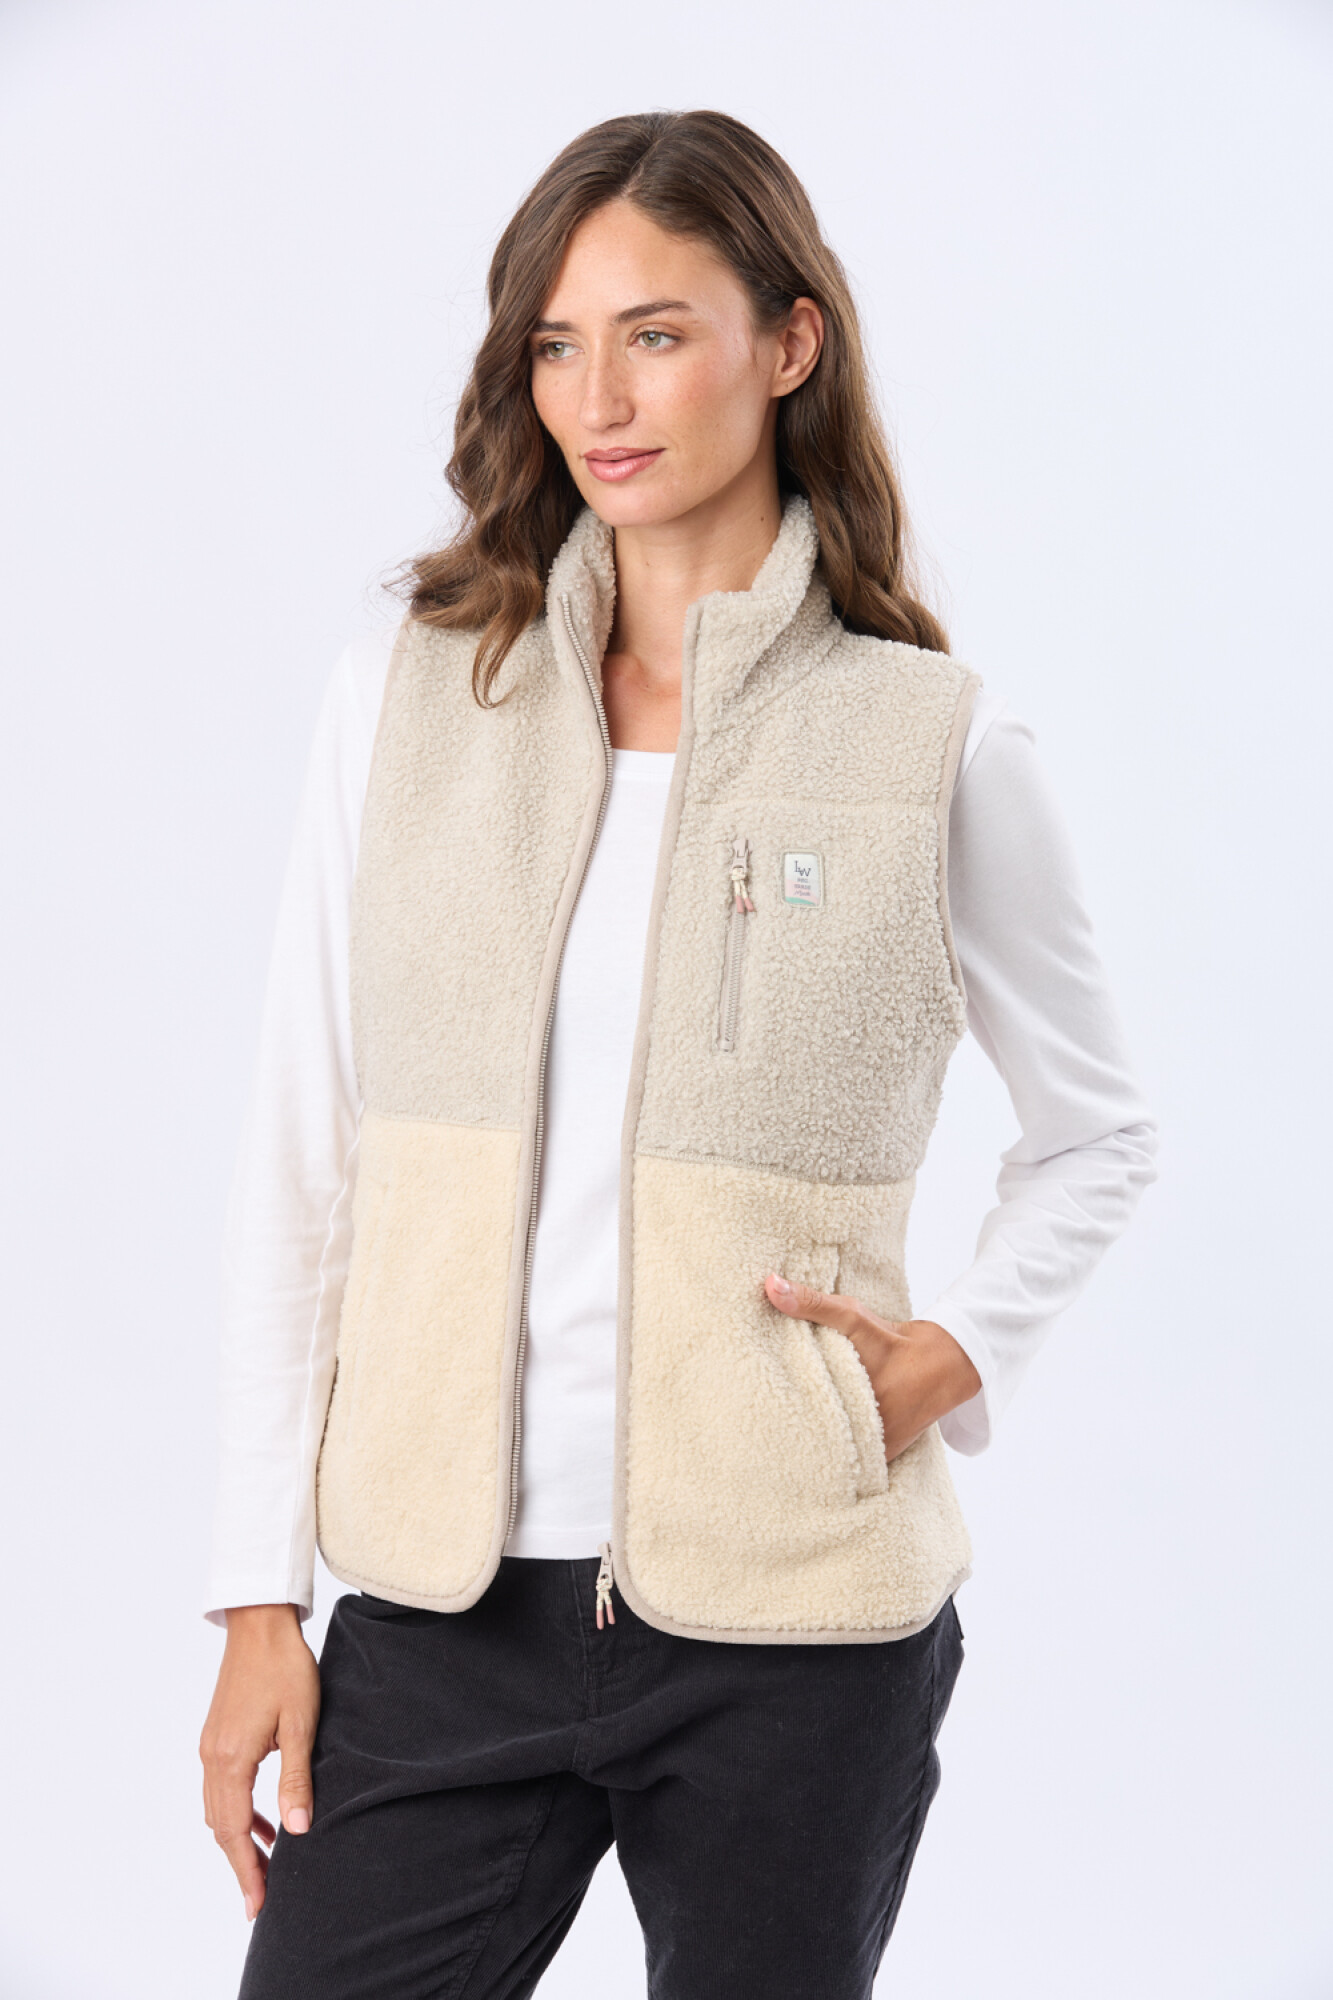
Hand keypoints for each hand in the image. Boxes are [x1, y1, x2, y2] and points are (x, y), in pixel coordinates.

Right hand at [200, 1604, 320, 1921]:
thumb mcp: (301, 1724)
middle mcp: (212, 1757)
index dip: (247, 1870)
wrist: (260, 1624)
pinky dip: (237, 1812)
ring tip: (268, 1863)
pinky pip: (221, 1788)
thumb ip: (296, 1779)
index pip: (233, 1831)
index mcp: (231, 1759)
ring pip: (218, 1809)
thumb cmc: (286, 1668)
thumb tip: (298, 1831)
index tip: (257, 1903)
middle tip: (262, 1897)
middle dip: (241, 1864)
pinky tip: (263, 1820)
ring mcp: (210, 1746)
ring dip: (239, 1839)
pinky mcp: (216, 1735)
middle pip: (220, 1827)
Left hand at [763, 1273, 981, 1463]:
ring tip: (782, 1450)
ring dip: (814, 1450)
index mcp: (854, 1396)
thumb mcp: (853, 1316)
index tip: (756, 1415)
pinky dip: (836, 1460)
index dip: (778, 1418)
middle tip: (761, 1435)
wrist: (941, 1365)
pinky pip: (854, 1466)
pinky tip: (812, 1459)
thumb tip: (770, 1285)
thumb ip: (811, 1303)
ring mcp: (877, 1447)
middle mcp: (867, 1428)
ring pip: (834, 1457)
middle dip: (793, 1436)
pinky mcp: (885, 1457)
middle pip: (816, 1439)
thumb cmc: (891, 1338)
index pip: (803, 1415)